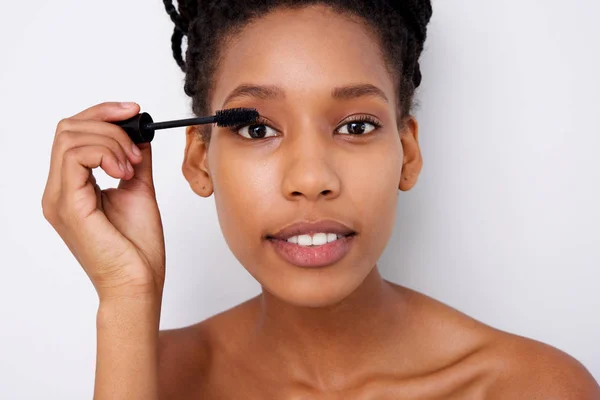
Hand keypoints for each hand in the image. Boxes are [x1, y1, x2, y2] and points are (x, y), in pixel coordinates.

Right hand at [42, 102, 165, 300]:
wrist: (138, 283)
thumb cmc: (137, 248)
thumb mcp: (139, 190)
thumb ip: (134, 161)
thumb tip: (139, 133)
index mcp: (72, 187)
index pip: (73, 133)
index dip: (103, 114)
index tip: (134, 111)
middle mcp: (58, 190)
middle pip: (68, 128)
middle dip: (108, 123)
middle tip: (137, 147)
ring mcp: (58, 198)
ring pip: (70, 137)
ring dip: (111, 141)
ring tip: (133, 166)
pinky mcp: (69, 205)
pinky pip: (75, 157)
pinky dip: (106, 153)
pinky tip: (125, 172)